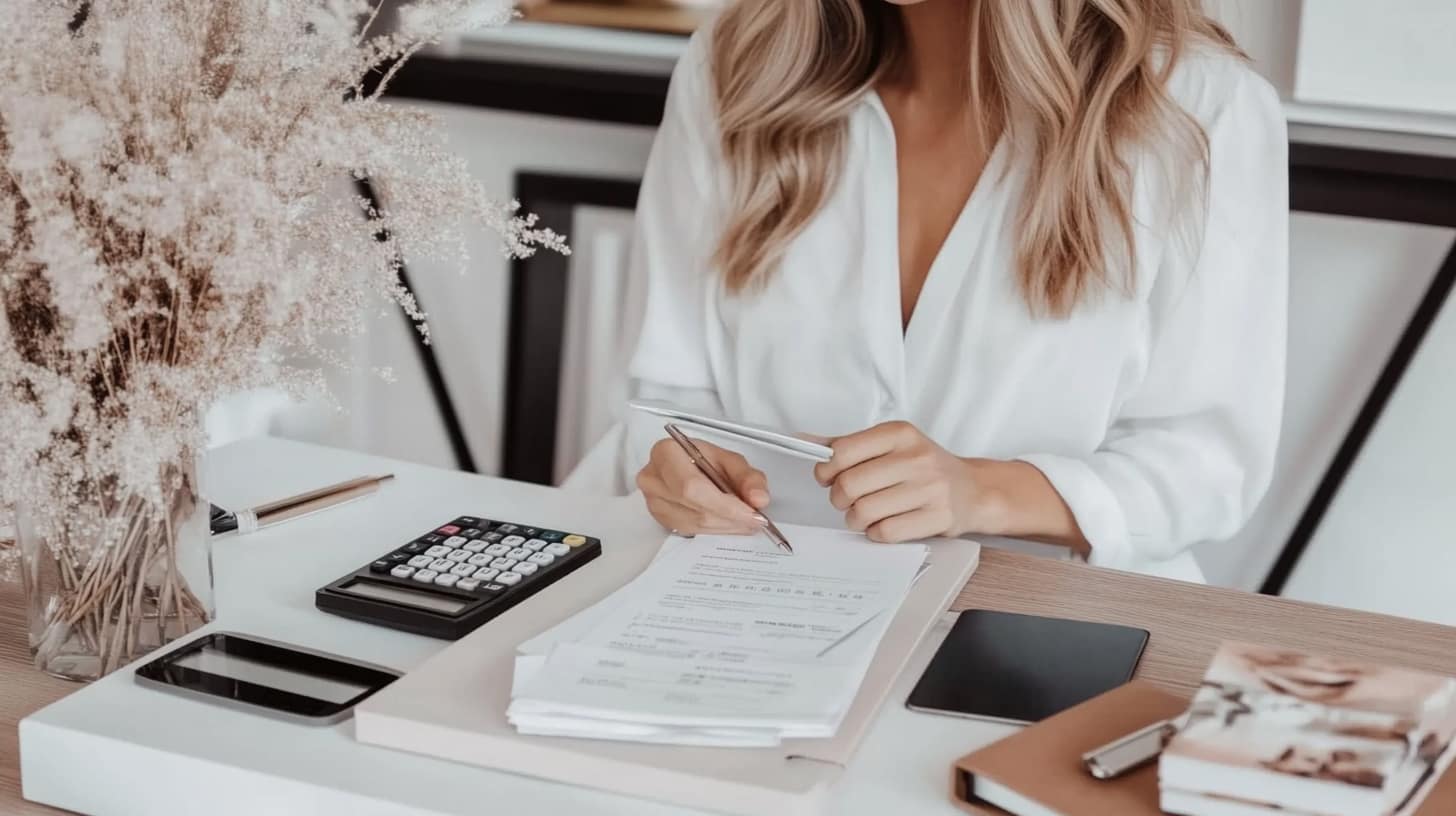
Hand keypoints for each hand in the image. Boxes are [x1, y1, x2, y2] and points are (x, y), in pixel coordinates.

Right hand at [636, 436, 770, 535]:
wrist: (687, 466)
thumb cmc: (705, 460)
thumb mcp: (730, 460)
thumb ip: (749, 477)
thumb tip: (758, 499)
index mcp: (666, 454)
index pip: (693, 487)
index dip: (724, 504)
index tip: (751, 513)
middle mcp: (653, 479)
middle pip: (694, 509)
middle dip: (730, 518)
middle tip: (755, 520)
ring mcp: (653, 501)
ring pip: (695, 524)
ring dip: (726, 526)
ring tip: (746, 521)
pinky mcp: (659, 518)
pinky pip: (691, 531)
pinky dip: (716, 530)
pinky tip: (730, 523)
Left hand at [813, 421, 1001, 542]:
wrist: (973, 490)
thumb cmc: (925, 468)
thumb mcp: (891, 445)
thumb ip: (849, 445)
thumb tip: (804, 441)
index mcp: (900, 434)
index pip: (842, 452)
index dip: (826, 470)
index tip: (828, 477)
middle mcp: (916, 458)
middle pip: (849, 485)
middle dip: (839, 498)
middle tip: (846, 499)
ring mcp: (929, 489)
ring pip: (864, 512)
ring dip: (856, 518)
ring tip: (865, 513)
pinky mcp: (937, 517)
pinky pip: (885, 532)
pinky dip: (876, 533)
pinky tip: (884, 523)